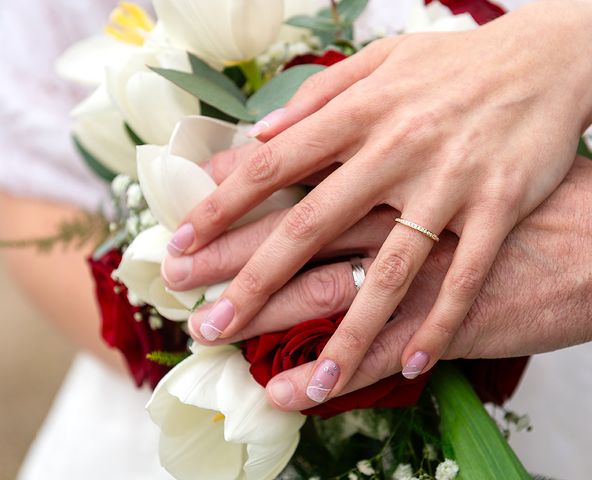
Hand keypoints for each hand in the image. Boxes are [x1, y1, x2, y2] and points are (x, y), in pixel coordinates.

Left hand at [166, 1, 591, 403]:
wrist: (546, 63)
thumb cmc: (457, 65)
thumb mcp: (380, 61)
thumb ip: (318, 97)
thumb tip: (261, 135)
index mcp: (361, 114)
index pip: (272, 168)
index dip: (221, 209)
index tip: (181, 244)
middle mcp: (395, 152)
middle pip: (309, 227)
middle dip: (252, 281)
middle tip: (206, 323)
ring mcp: (447, 185)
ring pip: (385, 273)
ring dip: (345, 333)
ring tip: (309, 383)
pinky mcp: (496, 211)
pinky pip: (463, 280)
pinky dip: (436, 326)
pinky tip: (407, 366)